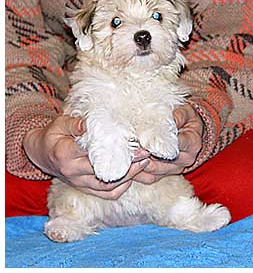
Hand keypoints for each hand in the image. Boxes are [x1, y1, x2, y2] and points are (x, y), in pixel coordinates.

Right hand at [23, 115, 149, 198]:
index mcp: (66, 154)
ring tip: (144, 163)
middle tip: (146, 154)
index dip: (116, 150)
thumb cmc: (53, 136)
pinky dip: (121, 187)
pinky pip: (105, 194)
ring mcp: (79, 183)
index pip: (94, 154)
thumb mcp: (60, 124)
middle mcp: (73, 173)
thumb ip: (76, 124)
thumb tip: (92, 123)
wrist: (41, 154)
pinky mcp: (84, 189)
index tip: (134, 144)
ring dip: (129, 176)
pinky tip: (133, 176)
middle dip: (129, 164)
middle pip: (106, 173)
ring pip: (108, 186)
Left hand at [132, 103, 202, 183]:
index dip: (156, 142)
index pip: (173, 145)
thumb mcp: (185, 112)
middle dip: (144, 154)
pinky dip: (139, 173)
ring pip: (154, 172)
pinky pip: (151, 178)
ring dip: (139, 165)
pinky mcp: (166, 174)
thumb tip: (165, 118)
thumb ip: (177, 115)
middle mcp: (186, 159)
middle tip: (129, 147)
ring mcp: (176, 169)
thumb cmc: (186, 119)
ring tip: (126, 155)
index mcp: (192, 143)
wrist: (191, 130)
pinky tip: (128, 164)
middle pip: (162, 161)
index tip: (142, 137)